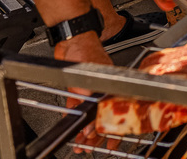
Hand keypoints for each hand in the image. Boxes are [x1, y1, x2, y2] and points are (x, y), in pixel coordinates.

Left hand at [54, 30, 111, 152]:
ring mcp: (90, 87)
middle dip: (95, 135)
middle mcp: (103, 88)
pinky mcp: (77, 86)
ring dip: (83, 129)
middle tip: (90, 147)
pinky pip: (76, 105)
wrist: (72, 38)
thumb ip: (91, 105)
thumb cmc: (87, 51)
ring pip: (88, 114)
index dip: (113, 132)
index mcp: (113, 86)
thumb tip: (89, 126)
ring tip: (80, 142)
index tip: (110, 144)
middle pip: (100, 117)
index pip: (115, 115)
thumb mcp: (91, 83)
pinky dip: (74, 115)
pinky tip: (71, 125)